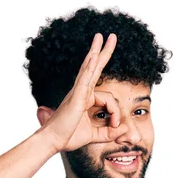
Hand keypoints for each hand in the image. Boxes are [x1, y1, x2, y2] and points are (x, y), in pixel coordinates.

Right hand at [39, 33, 125, 151]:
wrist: (53, 141)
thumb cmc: (69, 136)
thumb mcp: (95, 135)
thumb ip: (109, 133)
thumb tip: (124, 130)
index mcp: (86, 99)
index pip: (109, 99)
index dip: (116, 112)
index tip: (116, 125)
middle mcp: (82, 92)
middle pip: (94, 67)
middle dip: (104, 52)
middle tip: (110, 36)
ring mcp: (78, 92)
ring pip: (89, 68)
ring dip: (95, 51)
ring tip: (101, 36)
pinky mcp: (76, 97)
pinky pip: (84, 80)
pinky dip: (88, 68)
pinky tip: (93, 56)